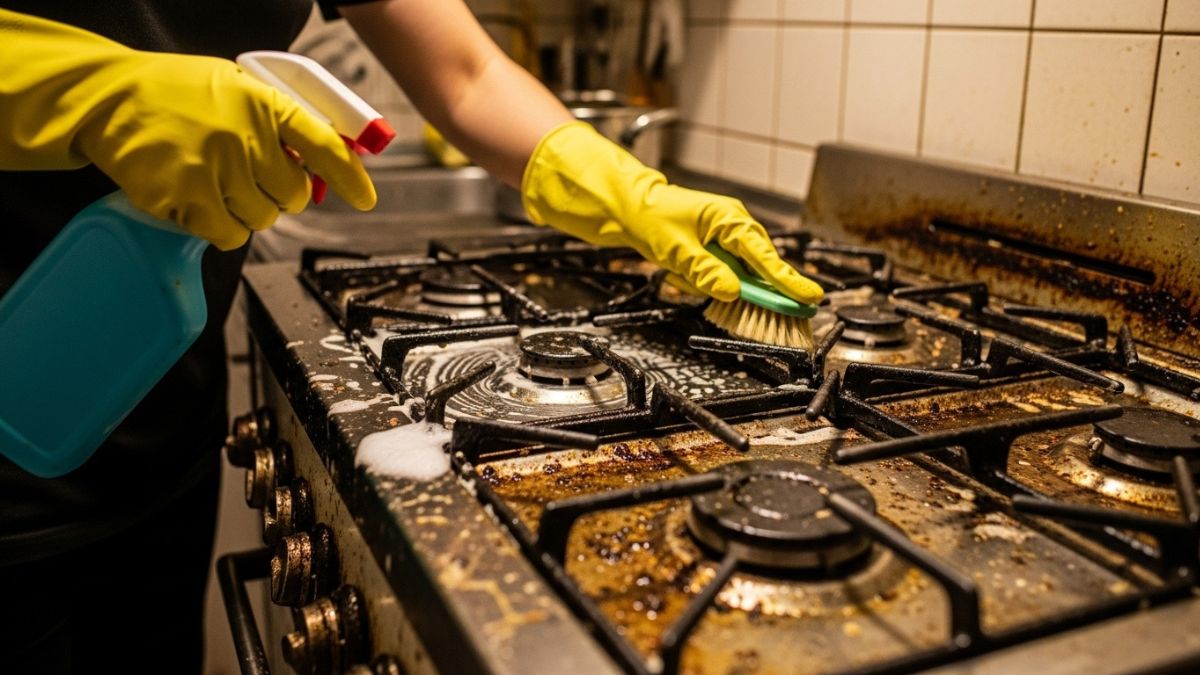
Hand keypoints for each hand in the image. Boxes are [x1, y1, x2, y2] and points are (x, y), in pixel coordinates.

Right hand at [0, 9, 376, 249]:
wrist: (109, 98)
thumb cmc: (177, 93)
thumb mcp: (236, 89)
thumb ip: (277, 122)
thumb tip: (318, 161)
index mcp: (265, 104)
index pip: (324, 145)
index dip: (351, 176)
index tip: (365, 198)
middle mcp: (246, 138)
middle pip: (293, 196)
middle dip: (280, 195)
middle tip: (253, 179)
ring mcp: (217, 170)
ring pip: (262, 219)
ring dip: (248, 211)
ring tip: (219, 183)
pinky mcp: (187, 198)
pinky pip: (228, 235)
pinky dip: (221, 227)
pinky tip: (202, 201)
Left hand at [521, 121, 822, 304]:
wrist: (630, 208)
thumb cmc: (651, 218)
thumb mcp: (674, 249)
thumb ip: (704, 272)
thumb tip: (731, 290)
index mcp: (729, 218)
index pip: (765, 256)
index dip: (788, 281)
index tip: (809, 299)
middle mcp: (734, 226)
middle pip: (758, 268)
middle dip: (750, 289)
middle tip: (755, 304)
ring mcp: (728, 238)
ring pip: (739, 276)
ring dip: (715, 284)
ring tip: (681, 270)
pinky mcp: (717, 250)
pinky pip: (723, 276)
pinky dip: (705, 281)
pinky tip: (682, 271)